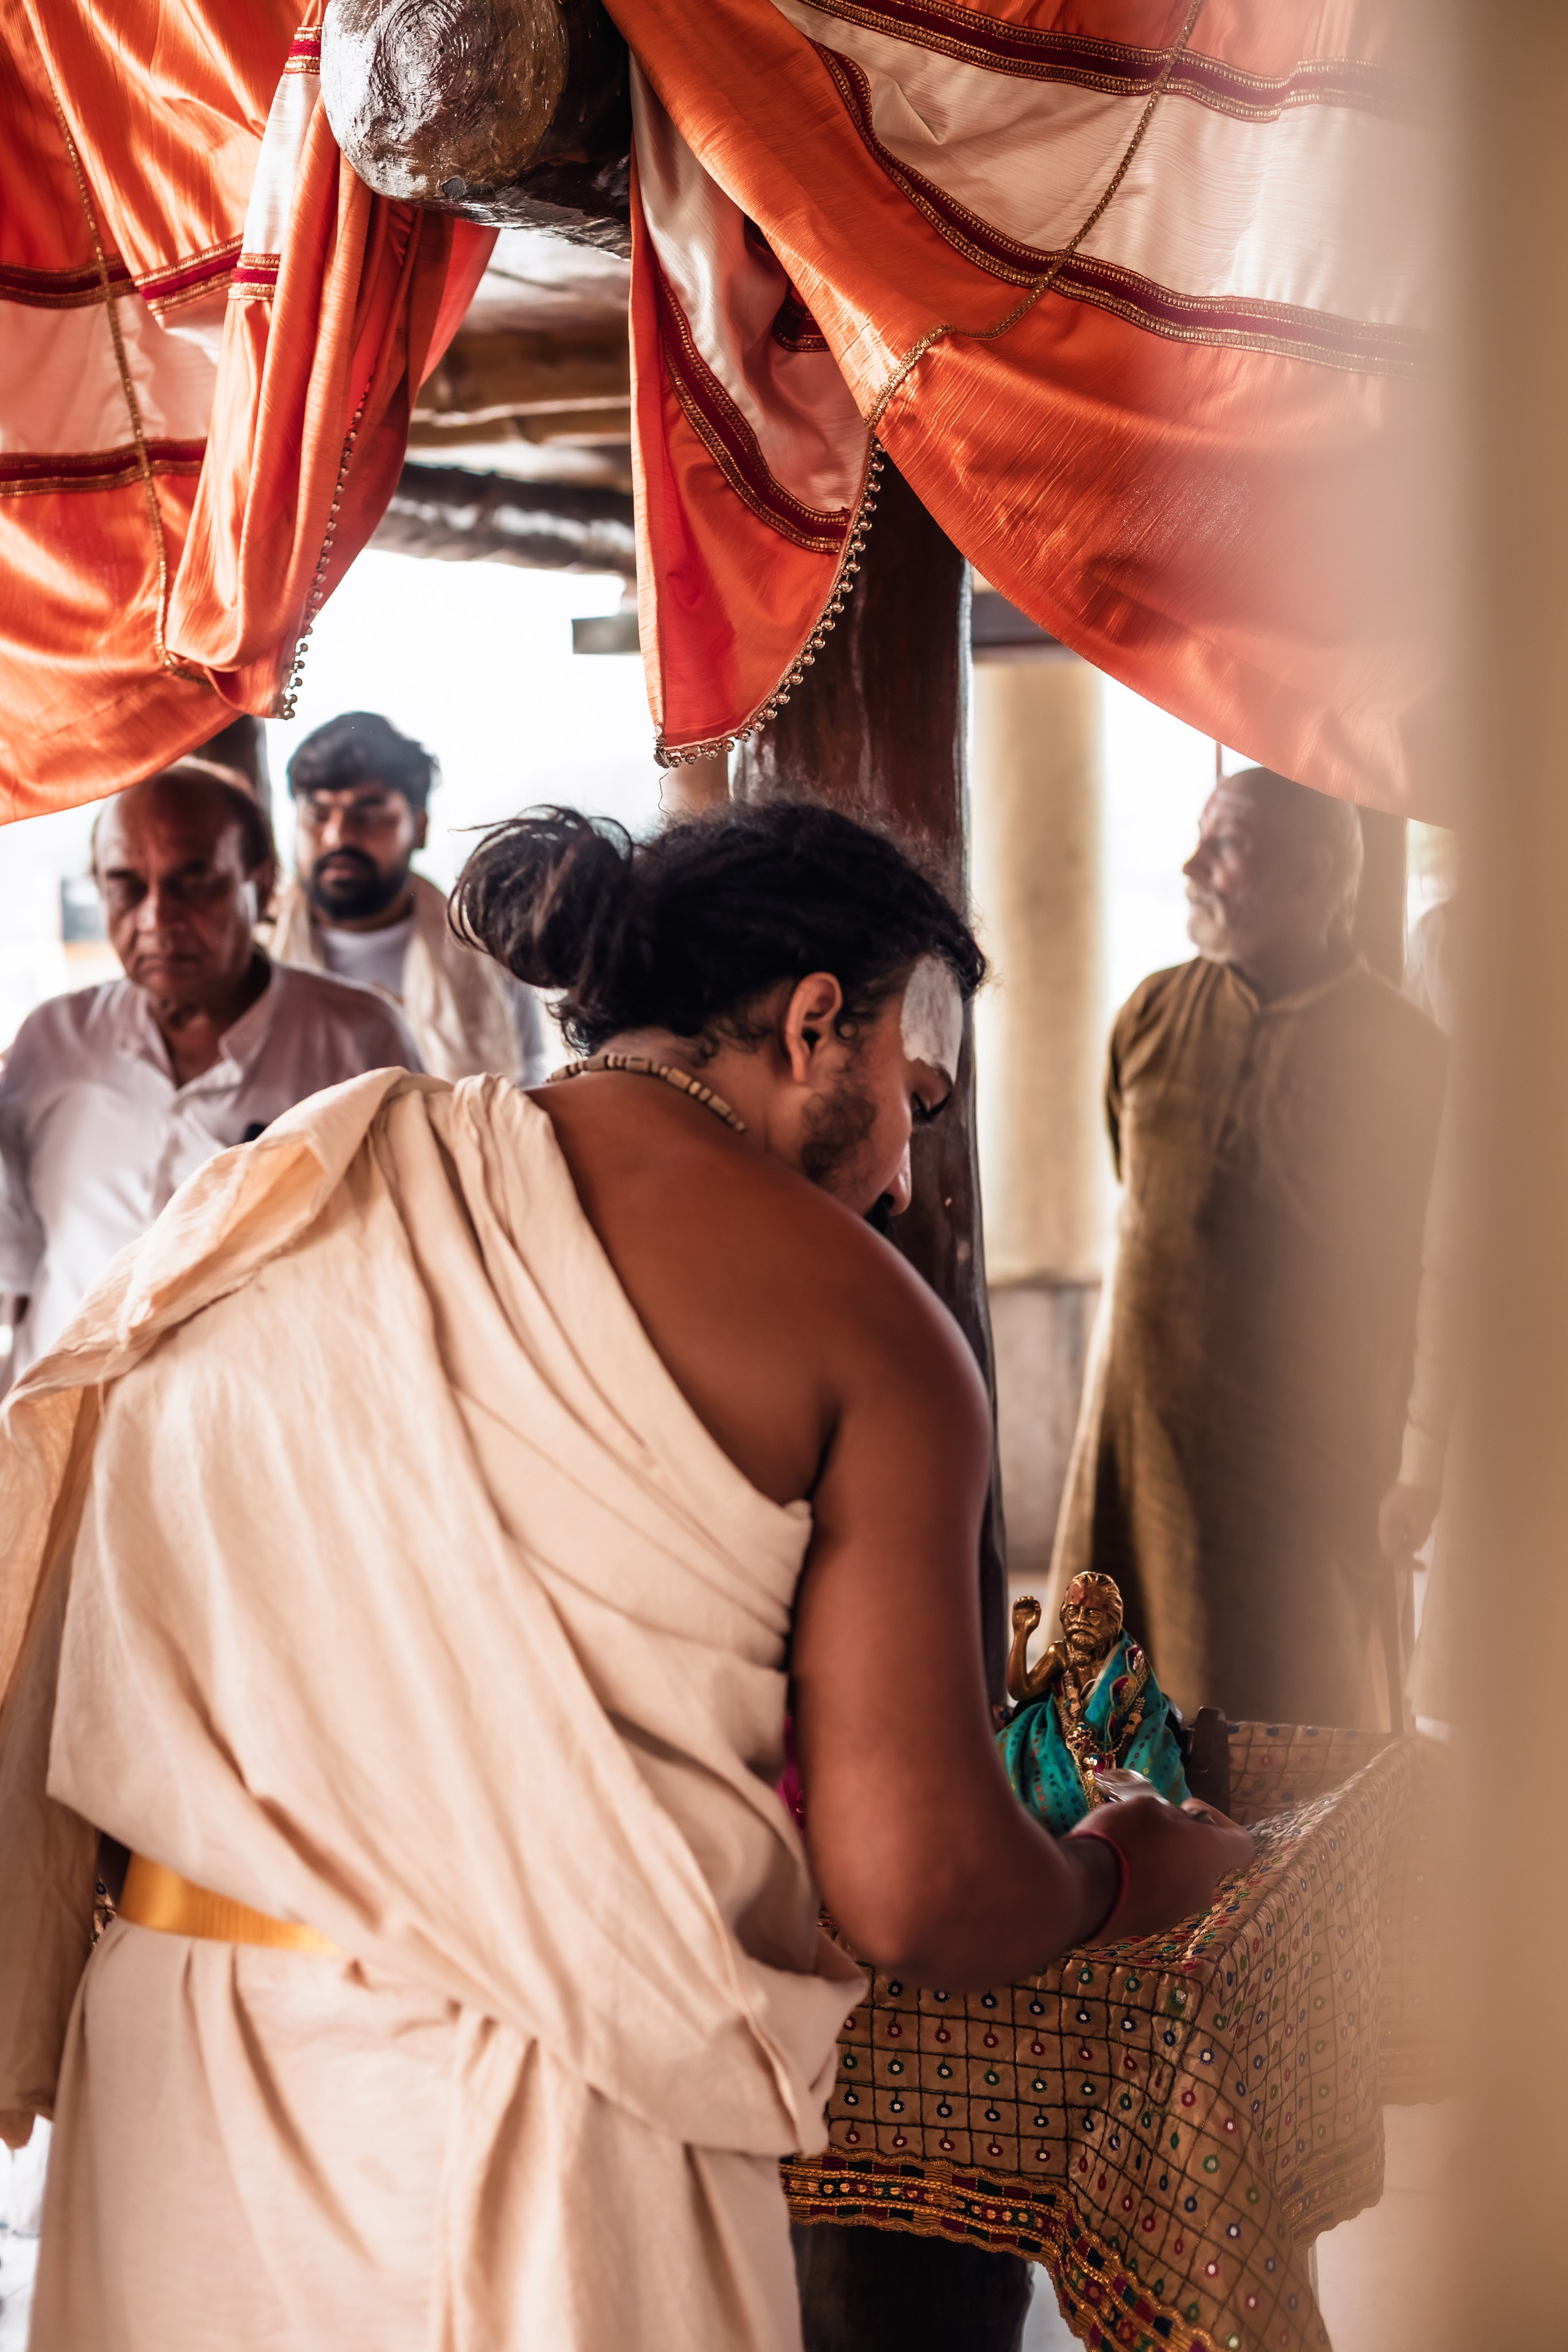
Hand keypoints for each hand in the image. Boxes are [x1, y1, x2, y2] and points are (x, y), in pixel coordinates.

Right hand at [1012, 1595, 1041, 1635]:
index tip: (1035, 1604)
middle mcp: (1028, 1607)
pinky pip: (1016, 1603)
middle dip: (1030, 1598)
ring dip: (1023, 1598)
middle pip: (1029, 1599)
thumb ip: (1037, 1613)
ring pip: (1023, 1600)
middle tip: (1030, 1598)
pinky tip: (1020, 1600)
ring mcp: (1022, 1608)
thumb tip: (1038, 1606)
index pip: (1035, 1603)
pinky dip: (1018, 1601)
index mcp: (1034, 1609)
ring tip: (1024, 1599)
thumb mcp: (1035, 1620)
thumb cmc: (1030, 1627)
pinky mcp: (1015, 1609)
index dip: (1035, 1602)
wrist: (1022, 1632)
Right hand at [1066, 1794, 1252, 1942]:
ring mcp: (1176, 1913)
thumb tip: (1180, 1825)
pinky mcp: (1150, 1926)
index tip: (1190, 1809)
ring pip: (1181, 1881)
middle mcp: (1201, 1890)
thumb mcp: (1149, 1807)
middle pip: (1205, 1863)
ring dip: (1165, 1863)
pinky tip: (1118, 1870)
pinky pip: (1158, 1898)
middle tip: (1153, 1827)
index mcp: (1209, 1857)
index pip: (1243, 1844)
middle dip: (1185, 1842)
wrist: (1082, 1890)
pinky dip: (1146, 1884)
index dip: (1221, 1820)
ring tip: (1130, 1848)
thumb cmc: (1122, 1838)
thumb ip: (1173, 1816)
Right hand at [1378, 1480, 1438, 1560]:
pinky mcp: (1399, 1503)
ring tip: (1426, 1539)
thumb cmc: (1422, 1496)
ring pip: (1398, 1532)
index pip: (1389, 1549)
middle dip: (1407, 1551)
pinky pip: (1403, 1522)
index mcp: (1387, 1521)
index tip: (1420, 1566)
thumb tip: (1412, 1548)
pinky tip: (1425, 1528)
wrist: (1423, 1467)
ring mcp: (1391, 1508)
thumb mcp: (1421, 1522)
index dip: (1404, 1561)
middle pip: (1392, 1541)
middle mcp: (1385, 1516)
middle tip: (1423, 1559)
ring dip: (1410, 1540)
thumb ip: (1415, 1539)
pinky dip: (1412, 1530)